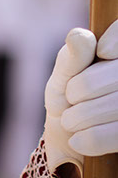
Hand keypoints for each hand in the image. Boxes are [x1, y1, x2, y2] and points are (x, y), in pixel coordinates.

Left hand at [44, 19, 117, 172]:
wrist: (71, 141)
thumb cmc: (69, 99)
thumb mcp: (65, 74)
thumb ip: (73, 57)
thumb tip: (81, 37)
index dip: (117, 40)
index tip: (102, 52)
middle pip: (115, 74)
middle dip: (82, 87)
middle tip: (70, 99)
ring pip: (115, 106)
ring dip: (81, 116)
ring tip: (70, 121)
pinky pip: (115, 135)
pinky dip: (90, 139)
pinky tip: (78, 140)